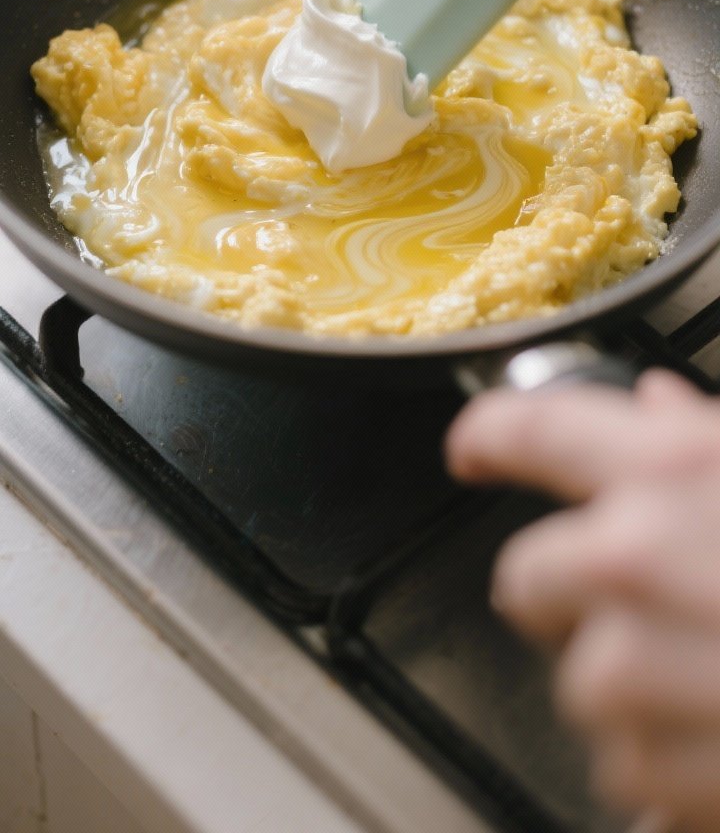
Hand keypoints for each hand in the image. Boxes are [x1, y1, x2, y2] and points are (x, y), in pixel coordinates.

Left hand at [445, 370, 719, 831]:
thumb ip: (708, 442)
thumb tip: (655, 408)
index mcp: (670, 473)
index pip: (532, 427)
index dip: (491, 432)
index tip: (473, 448)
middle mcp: (632, 563)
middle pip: (527, 578)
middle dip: (573, 595)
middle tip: (650, 605)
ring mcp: (636, 676)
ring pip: (581, 687)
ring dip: (633, 694)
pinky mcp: (658, 777)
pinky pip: (628, 774)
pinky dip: (670, 767)